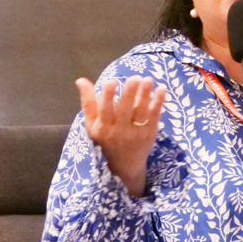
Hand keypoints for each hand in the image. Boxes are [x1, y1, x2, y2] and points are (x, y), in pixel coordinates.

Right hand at [76, 76, 166, 196]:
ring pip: (141, 113)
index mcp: (103, 127)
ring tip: (148, 79)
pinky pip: (154, 116)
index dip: (107, 97)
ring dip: (145, 95)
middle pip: (125, 111)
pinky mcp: (150, 133)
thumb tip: (81, 80)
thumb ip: (88, 101)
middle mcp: (119, 131)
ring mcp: (136, 132)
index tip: (111, 82)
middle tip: (135, 77)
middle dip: (129, 94)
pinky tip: (161, 89)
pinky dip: (158, 103)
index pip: (104, 111)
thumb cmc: (105, 138)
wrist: (125, 164)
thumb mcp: (92, 124)